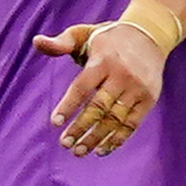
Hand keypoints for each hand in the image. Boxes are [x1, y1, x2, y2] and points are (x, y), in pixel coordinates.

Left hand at [33, 20, 167, 156]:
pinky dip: (118, 139)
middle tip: (64, 144)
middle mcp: (122, 75)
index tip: (55, 123)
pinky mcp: (149, 99)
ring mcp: (138, 88)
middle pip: (99, 107)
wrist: (149, 34)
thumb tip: (36, 41)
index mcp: (103, 60)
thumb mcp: (82, 33)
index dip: (68, 106)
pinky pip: (132, 124)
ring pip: (115, 119)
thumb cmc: (107, 38)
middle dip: (81, 127)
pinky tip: (102, 150)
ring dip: (97, 138)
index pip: (83, 87)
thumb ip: (60, 43)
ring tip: (79, 151)